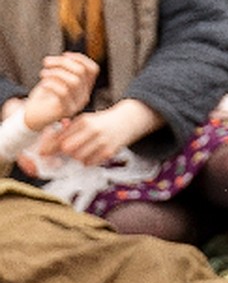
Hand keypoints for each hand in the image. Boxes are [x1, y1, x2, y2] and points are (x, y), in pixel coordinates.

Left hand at [22, 52, 98, 130]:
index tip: (64, 55)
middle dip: (63, 63)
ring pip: (73, 81)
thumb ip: (64, 70)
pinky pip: (63, 93)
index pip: (93, 69)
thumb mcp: (56, 80)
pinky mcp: (65, 111)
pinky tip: (43, 84)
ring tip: (43, 73)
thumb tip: (66, 57)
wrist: (34, 118)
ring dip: (56, 73)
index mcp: (85, 88)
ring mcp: (76, 105)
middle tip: (46, 62)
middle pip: (81, 72)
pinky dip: (52, 84)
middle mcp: (84, 96)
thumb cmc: (44, 96)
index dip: (80, 59)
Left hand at [48, 99, 162, 165]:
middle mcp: (93, 130)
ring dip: (77, 157)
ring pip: (78, 158)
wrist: (130, 119)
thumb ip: (69, 130)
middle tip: (68, 152)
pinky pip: (90, 163)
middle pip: (68, 148)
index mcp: (85, 121)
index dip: (50, 147)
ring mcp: (102, 141)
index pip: (61, 137)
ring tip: (84, 151)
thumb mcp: (86, 119)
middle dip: (65, 152)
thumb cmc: (103, 121)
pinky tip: (93, 154)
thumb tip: (48, 145)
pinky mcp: (109, 151)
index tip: (43, 153)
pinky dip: (88, 161)